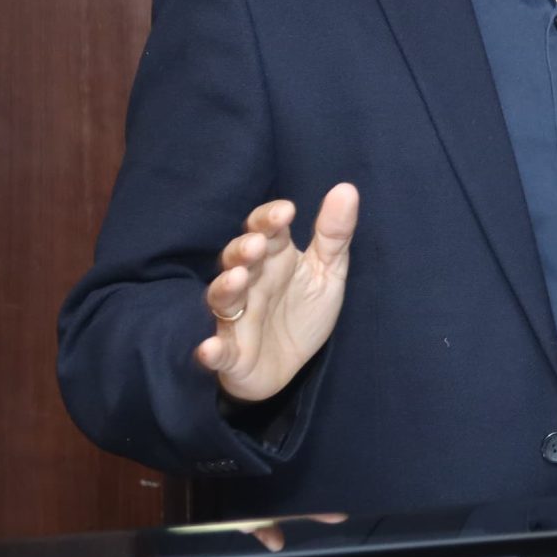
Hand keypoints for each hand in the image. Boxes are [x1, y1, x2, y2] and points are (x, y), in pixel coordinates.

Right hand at [194, 184, 358, 402]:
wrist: (289, 367)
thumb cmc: (302, 312)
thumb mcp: (327, 272)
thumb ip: (335, 234)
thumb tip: (346, 188)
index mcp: (273, 259)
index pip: (263, 229)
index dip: (269, 219)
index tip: (286, 212)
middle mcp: (249, 283)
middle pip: (237, 259)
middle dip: (243, 250)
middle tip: (256, 244)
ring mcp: (236, 318)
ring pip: (223, 298)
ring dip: (226, 287)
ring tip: (237, 278)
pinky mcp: (231, 354)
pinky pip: (217, 351)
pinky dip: (211, 351)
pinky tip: (210, 348)